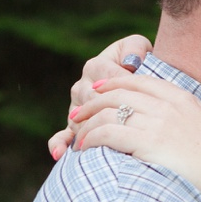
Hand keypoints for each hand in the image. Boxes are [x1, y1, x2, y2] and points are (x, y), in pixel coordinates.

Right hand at [49, 34, 153, 160]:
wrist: (138, 83)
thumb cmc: (140, 65)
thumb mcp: (140, 50)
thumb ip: (135, 48)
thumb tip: (130, 62)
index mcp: (96, 66)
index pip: (106, 76)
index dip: (122, 85)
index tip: (140, 96)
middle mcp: (82, 86)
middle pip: (91, 100)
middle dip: (106, 112)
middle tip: (123, 126)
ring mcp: (76, 108)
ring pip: (79, 119)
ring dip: (86, 131)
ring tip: (93, 144)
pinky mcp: (75, 127)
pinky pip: (62, 136)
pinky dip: (59, 144)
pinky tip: (60, 153)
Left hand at [67, 74, 200, 201]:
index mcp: (182, 98)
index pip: (140, 82)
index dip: (115, 82)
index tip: (100, 88)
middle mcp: (166, 106)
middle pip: (118, 93)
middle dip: (93, 101)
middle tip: (78, 113)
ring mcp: (157, 123)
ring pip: (108, 112)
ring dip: (88, 123)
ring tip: (78, 135)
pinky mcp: (148, 143)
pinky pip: (109, 134)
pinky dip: (92, 138)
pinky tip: (86, 148)